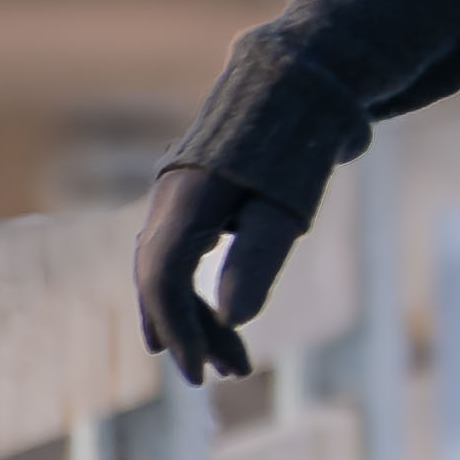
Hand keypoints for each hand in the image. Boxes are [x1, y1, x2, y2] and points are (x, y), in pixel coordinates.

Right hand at [136, 161, 305, 383]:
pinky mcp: (196, 207)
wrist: (297, 85)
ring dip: (198, 318)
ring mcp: (179, 204)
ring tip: (234, 362)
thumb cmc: (297, 143)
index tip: (198, 373)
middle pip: (162, 280)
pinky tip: (217, 322)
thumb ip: (259, 258)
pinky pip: (184, 259)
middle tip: (230, 375)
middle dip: (191, 331)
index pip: (163, 278)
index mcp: (185, 200)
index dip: (179, 329)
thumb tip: (233, 317)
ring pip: (172, 272)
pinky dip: (199, 293)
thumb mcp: (286, 205)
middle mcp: (170, 203)